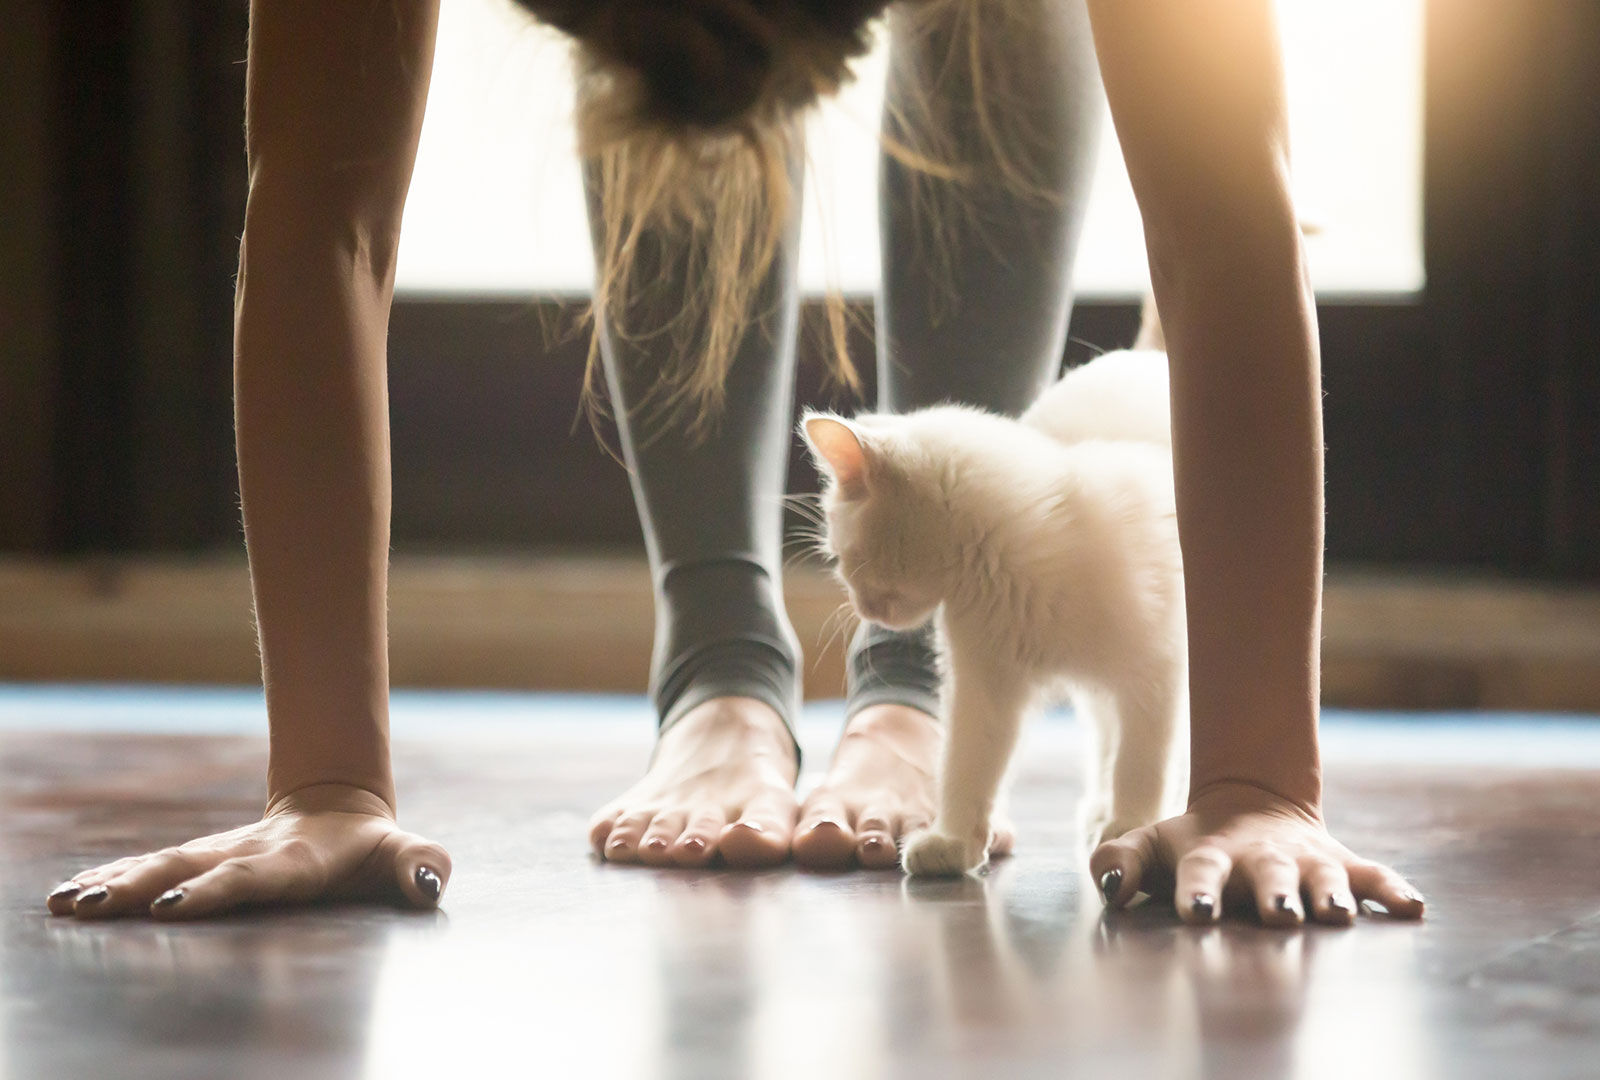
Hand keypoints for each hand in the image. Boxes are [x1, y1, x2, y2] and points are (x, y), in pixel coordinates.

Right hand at [46, 784, 450, 919]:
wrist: (339, 810)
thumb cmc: (374, 849)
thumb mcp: (406, 854)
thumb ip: (421, 865)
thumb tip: (430, 885)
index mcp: (295, 859)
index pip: (252, 877)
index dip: (215, 890)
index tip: (172, 904)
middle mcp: (247, 853)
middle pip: (188, 866)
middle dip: (141, 886)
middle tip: (92, 905)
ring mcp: (219, 853)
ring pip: (160, 863)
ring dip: (113, 884)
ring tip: (65, 903)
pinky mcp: (199, 859)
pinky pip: (150, 867)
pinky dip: (109, 880)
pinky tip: (67, 897)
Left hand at [1089, 782, 1424, 926]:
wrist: (1250, 803)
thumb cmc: (1191, 844)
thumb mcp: (1150, 846)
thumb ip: (1118, 861)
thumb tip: (1107, 886)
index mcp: (1212, 857)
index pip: (1201, 872)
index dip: (1198, 891)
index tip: (1197, 913)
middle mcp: (1261, 860)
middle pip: (1269, 878)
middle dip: (1275, 896)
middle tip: (1280, 915)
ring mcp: (1304, 861)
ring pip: (1322, 878)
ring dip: (1330, 895)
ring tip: (1339, 914)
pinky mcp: (1339, 863)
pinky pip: (1371, 875)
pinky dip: (1393, 889)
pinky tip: (1414, 907)